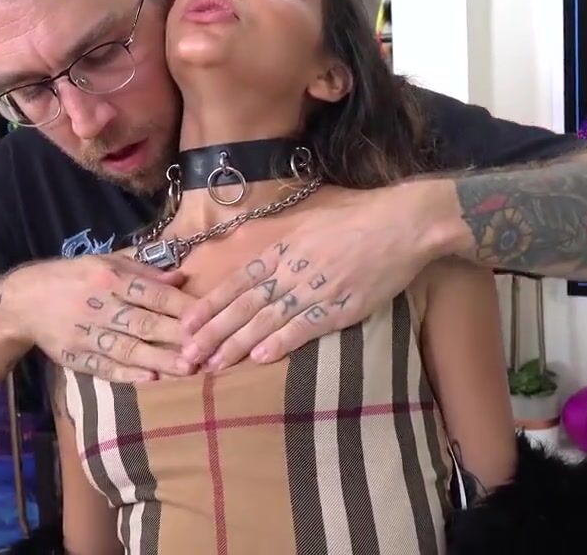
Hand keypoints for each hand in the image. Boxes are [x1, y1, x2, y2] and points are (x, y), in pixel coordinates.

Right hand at [8, 254, 198, 380]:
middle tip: (206, 348)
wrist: (22, 302)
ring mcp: (86, 334)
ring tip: (186, 369)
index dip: (182, 306)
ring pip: (128, 348)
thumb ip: (144, 269)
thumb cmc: (72, 277)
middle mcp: (100, 306)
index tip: (209, 316)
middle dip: (176, 336)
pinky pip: (105, 367)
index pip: (153, 294)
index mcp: (109, 279)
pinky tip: (150, 380)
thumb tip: (181, 278)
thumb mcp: (105, 262)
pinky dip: (127, 373)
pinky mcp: (76, 357)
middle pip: (144, 322)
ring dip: (159, 359)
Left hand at [177, 182, 455, 368]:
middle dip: (212, 333)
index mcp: (282, 249)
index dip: (210, 304)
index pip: (237, 281)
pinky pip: (304, 328)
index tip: (185, 324)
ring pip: (266, 321)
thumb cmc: (358, 220)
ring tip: (212, 365)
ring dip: (237, 345)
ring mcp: (314, 289)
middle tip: (186, 356)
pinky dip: (280, 343)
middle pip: (243, 306)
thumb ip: (283, 244)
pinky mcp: (339, 307)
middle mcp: (291, 270)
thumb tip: (257, 258)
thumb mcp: (310, 222)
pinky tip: (259, 359)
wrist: (401, 225)